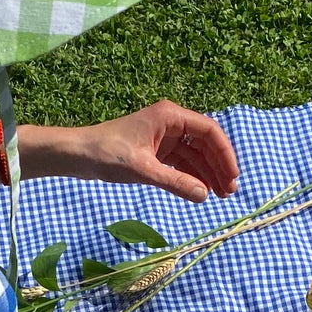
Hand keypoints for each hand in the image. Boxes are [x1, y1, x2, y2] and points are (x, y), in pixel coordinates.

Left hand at [40, 101, 238, 204]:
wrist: (78, 155)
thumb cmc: (106, 155)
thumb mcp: (144, 170)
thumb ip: (175, 182)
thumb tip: (204, 195)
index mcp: (170, 116)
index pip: (209, 131)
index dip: (225, 153)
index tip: (233, 176)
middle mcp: (171, 123)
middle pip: (205, 143)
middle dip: (218, 166)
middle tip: (229, 192)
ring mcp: (164, 137)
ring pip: (195, 155)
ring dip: (208, 173)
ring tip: (220, 196)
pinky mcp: (157, 151)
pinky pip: (182, 162)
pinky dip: (192, 176)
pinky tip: (202, 191)